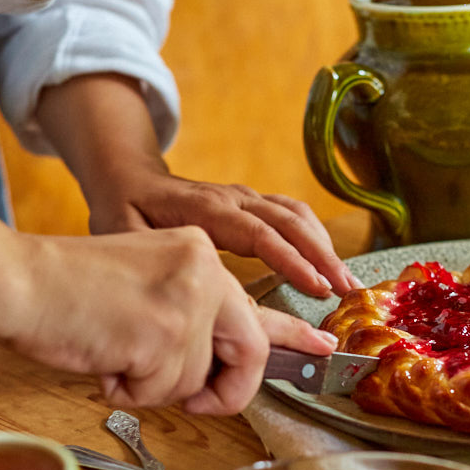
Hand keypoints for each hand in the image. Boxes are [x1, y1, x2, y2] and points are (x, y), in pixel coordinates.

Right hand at [0, 185, 334, 415]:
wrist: (20, 280)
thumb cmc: (66, 290)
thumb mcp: (145, 287)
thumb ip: (189, 318)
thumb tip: (218, 372)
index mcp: (199, 255)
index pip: (257, 301)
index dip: (291, 332)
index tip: (322, 347)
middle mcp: (205, 271)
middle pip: (250, 349)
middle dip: (229, 388)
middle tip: (203, 402)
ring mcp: (189, 301)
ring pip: (195, 379)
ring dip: (154, 385)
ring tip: (116, 355)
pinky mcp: (166, 332)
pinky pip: (163, 392)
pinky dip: (130, 391)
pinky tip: (105, 361)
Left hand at [34, 73, 362, 298]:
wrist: (128, 179)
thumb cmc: (124, 211)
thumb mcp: (122, 233)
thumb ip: (151, 256)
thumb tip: (189, 287)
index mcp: (204, 208)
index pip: (258, 234)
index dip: (291, 260)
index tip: (317, 286)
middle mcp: (232, 198)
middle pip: (288, 222)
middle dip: (322, 256)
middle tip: (347, 290)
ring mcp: (245, 197)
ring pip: (296, 214)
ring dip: (325, 245)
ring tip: (347, 281)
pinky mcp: (252, 203)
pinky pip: (293, 213)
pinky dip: (316, 236)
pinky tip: (328, 262)